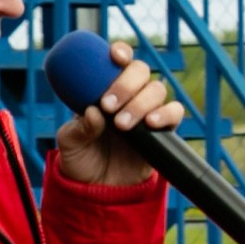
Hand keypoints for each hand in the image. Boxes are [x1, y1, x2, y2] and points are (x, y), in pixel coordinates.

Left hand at [52, 38, 186, 193]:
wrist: (99, 191)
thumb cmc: (81, 159)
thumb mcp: (70, 142)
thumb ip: (80, 127)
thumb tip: (93, 112)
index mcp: (105, 88)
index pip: (118, 61)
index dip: (121, 52)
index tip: (114, 57)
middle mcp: (129, 95)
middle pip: (141, 70)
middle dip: (126, 83)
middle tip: (109, 105)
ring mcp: (148, 111)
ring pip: (156, 89)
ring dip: (140, 103)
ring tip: (121, 125)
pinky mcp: (164, 131)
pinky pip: (174, 112)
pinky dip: (165, 114)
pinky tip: (150, 124)